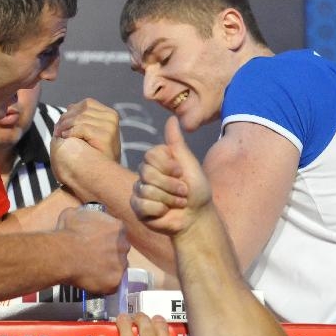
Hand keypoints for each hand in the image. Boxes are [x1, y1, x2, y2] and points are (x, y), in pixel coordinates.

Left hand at [53, 98, 121, 161]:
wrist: (104, 175)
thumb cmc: (96, 153)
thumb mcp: (92, 131)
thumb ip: (83, 118)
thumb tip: (69, 107)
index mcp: (110, 113)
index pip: (87, 104)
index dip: (72, 111)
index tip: (62, 124)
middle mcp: (112, 117)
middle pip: (82, 110)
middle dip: (66, 119)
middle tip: (57, 131)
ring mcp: (110, 126)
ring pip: (79, 118)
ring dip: (65, 126)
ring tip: (59, 136)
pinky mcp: (105, 135)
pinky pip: (81, 128)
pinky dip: (70, 132)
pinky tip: (65, 139)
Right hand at [56, 207, 128, 293]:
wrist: (62, 253)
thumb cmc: (68, 232)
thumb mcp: (75, 214)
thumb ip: (86, 217)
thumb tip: (82, 220)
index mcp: (118, 228)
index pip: (118, 235)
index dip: (107, 240)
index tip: (97, 244)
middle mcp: (124, 246)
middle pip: (120, 251)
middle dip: (110, 254)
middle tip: (94, 258)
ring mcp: (121, 265)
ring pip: (117, 269)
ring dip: (107, 270)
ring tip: (91, 271)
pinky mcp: (115, 282)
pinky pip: (111, 285)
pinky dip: (103, 284)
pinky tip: (91, 281)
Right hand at [131, 116, 208, 235]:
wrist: (196, 218)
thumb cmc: (197, 191)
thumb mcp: (189, 164)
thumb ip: (177, 143)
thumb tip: (171, 117)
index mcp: (157, 161)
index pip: (151, 155)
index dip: (168, 166)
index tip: (181, 173)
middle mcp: (145, 174)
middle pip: (147, 173)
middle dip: (171, 185)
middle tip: (183, 192)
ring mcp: (140, 191)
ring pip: (146, 190)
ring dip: (168, 199)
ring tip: (178, 204)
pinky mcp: (137, 208)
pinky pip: (142, 205)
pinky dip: (159, 210)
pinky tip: (165, 212)